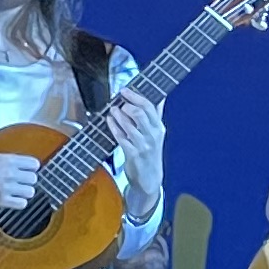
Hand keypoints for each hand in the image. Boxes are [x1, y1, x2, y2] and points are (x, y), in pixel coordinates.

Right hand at [0, 150, 47, 214]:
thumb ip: (9, 162)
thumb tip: (24, 166)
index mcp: (7, 159)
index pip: (34, 164)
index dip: (32, 168)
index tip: (28, 171)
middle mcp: (9, 173)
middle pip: (33, 179)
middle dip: (28, 181)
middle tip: (20, 182)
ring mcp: (6, 188)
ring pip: (30, 192)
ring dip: (24, 192)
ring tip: (15, 191)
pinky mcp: (1, 201)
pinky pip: (22, 204)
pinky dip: (18, 202)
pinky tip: (11, 199)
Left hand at [109, 93, 166, 210]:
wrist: (149, 179)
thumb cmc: (151, 153)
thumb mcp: (157, 134)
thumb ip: (156, 116)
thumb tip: (160, 97)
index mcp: (159, 128)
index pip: (150, 106)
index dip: (136, 96)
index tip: (125, 89)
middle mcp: (153, 135)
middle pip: (140, 113)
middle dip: (127, 104)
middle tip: (119, 99)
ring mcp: (143, 145)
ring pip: (129, 125)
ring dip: (118, 114)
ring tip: (112, 109)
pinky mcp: (132, 154)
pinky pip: (121, 137)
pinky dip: (113, 127)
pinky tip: (109, 120)